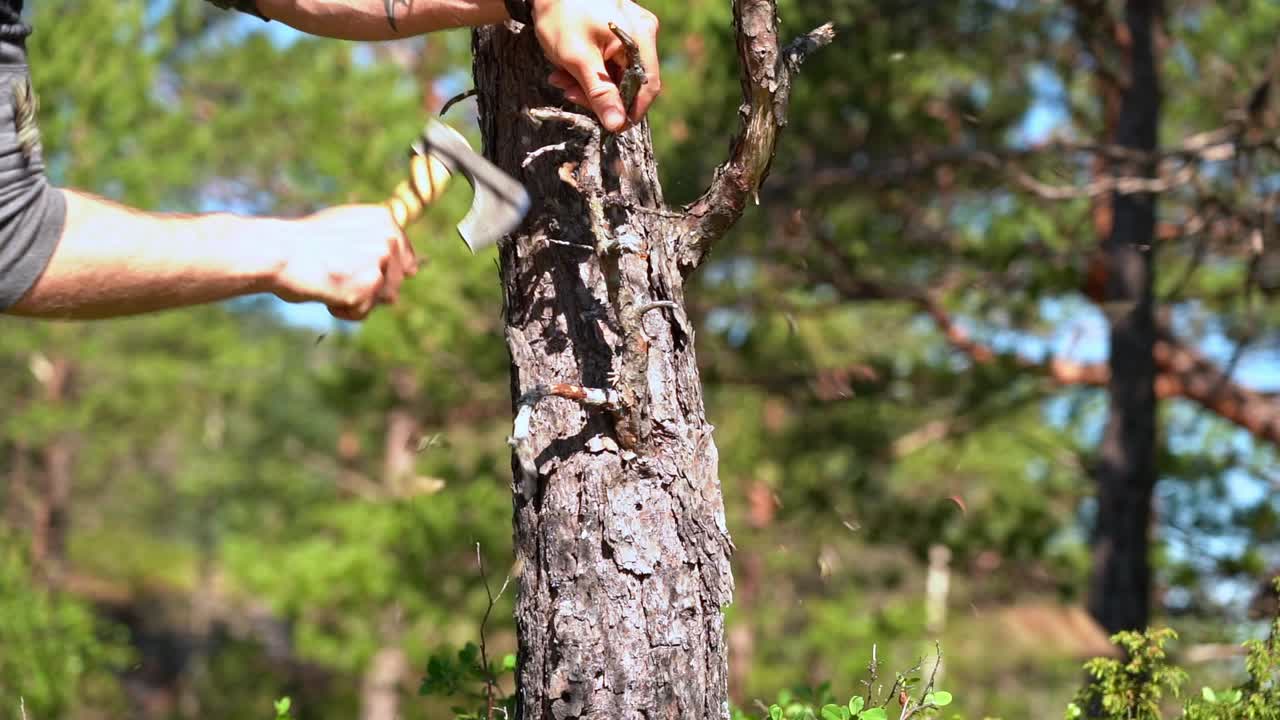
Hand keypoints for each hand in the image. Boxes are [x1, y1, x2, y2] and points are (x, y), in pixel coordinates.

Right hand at [272, 204, 417, 320]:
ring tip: (330, 281)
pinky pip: (362, 314)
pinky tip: (325, 293)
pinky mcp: (369, 286)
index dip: (380, 273)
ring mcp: (381, 262)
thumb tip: (414, 270)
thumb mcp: (347, 230)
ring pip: (382, 300)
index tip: (354, 269)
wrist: (278, 252)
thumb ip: (379, 244)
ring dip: (356, 299)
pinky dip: (343, 310)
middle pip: (395, 283)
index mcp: (386, 219)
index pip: (406, 261)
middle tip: (336, 272)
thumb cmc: (304, 243)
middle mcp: (389, 237)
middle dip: (368, 287)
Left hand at [531, 0, 660, 131]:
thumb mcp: (578, 59)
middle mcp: (643, 33)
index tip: (609, 126)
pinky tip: (567, 70)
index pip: (647, 87)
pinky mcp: (620, 33)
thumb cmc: (561, 16)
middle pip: (631, 82)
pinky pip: (611, 62)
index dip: (630, 111)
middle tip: (569, 94)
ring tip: (560, 79)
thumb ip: (599, 93)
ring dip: (590, 85)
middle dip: (600, 95)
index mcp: (640, 37)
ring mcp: (633, 32)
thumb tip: (617, 125)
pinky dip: (590, 71)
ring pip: (618, 74)